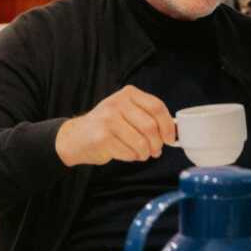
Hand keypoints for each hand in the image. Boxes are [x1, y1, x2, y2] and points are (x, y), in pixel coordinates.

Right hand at [54, 85, 175, 166]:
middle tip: (155, 151)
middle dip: (157, 144)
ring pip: (141, 142)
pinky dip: (132, 157)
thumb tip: (173, 132)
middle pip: (150, 127)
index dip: (168, 126)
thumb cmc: (108, 126)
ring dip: (145, 153)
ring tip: (141, 153)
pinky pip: (128, 152)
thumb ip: (148, 117)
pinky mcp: (102, 137)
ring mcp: (108, 119)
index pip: (157, 107)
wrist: (77, 137)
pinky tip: (126, 153)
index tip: (170, 139)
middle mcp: (117, 103)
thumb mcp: (128, 113)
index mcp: (128, 94)